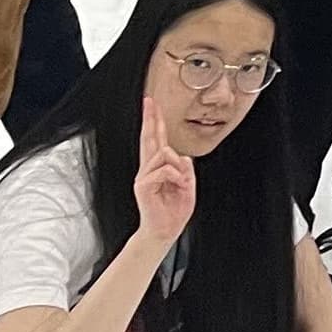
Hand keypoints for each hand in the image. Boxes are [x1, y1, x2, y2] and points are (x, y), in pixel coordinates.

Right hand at [134, 92, 197, 250]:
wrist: (165, 231)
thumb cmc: (174, 210)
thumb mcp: (187, 185)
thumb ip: (186, 169)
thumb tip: (181, 156)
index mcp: (159, 167)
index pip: (156, 139)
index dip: (154, 121)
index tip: (151, 104)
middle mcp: (148, 168)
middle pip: (149, 137)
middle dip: (150, 118)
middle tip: (149, 101)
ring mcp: (144, 176)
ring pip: (166, 154)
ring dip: (180, 170)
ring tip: (180, 185)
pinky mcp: (143, 185)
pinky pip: (166, 170)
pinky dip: (177, 178)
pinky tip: (175, 188)